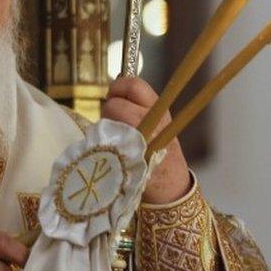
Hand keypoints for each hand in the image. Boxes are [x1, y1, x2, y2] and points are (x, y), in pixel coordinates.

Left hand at [101, 77, 191, 203]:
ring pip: (104, 121)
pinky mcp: (123, 156)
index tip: (115, 95)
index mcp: (159, 109)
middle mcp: (149, 121)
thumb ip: (139, 104)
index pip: (133, 85)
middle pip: (113, 104)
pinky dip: (102, 143)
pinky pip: (101, 141)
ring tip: (118, 138)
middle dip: (109, 110)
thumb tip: (114, 90)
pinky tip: (113, 150)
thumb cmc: (160, 150)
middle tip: (116, 122)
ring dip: (105, 127)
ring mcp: (135, 139)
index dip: (118, 87)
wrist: (169, 185)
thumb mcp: (159, 121)